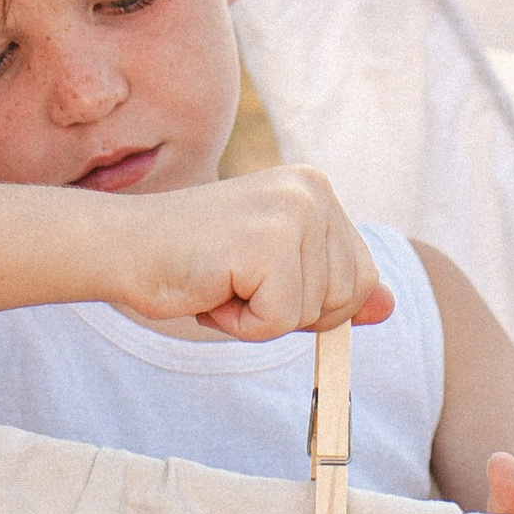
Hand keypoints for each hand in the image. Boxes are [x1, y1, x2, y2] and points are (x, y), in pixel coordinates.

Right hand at [107, 167, 393, 342]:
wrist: (123, 246)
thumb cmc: (194, 261)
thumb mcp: (275, 272)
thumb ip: (332, 286)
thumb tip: (391, 307)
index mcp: (316, 189)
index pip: (361, 276)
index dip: (312, 301)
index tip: (259, 277)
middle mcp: (312, 190)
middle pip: (347, 296)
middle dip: (289, 310)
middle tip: (235, 280)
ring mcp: (291, 212)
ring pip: (312, 312)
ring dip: (260, 317)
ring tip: (221, 280)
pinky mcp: (266, 242)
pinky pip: (278, 322)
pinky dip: (240, 324)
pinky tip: (211, 286)